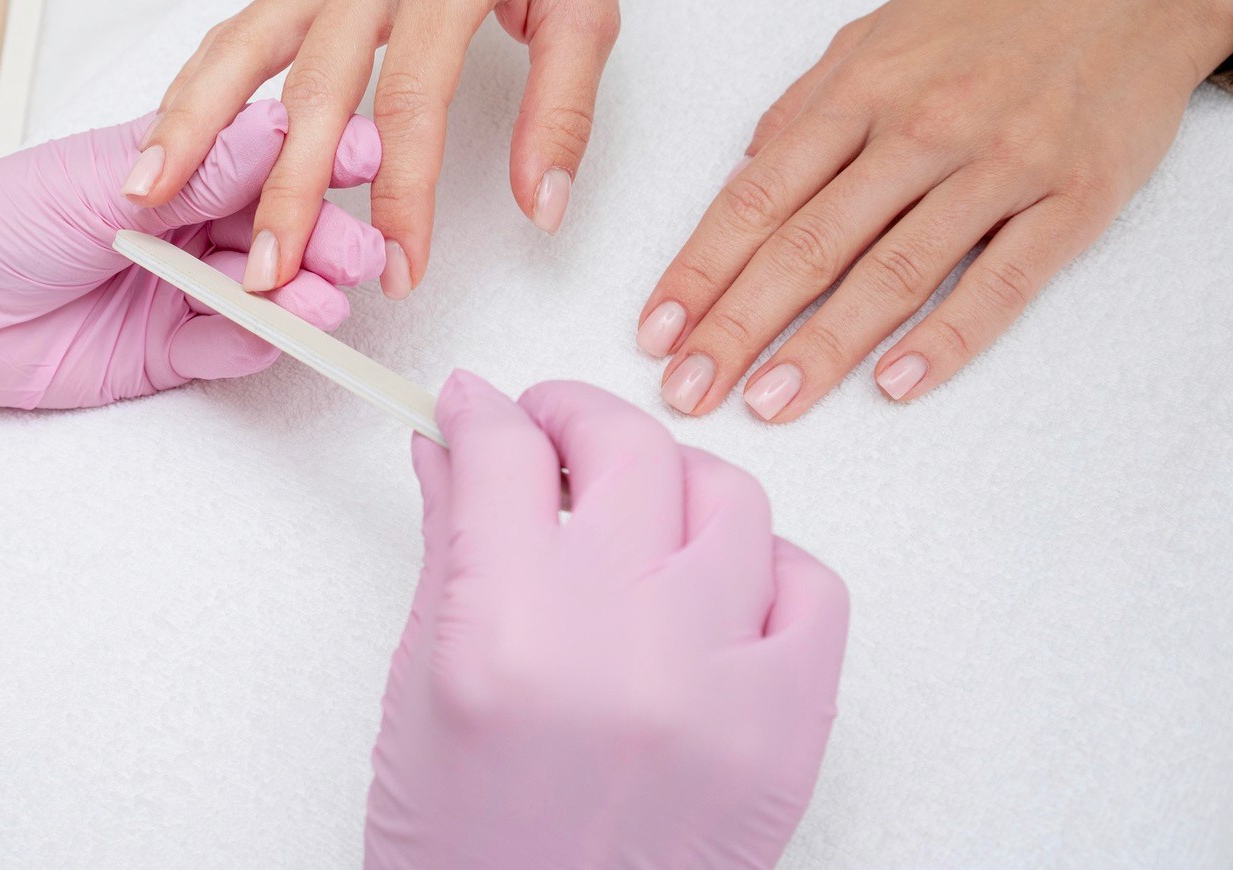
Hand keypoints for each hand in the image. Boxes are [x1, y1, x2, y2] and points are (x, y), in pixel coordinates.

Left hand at [0, 100, 384, 473]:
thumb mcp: (98, 183)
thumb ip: (198, 169)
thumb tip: (288, 129)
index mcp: (169, 164)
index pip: (261, 156)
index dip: (316, 158)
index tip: (369, 154)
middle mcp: (183, 224)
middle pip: (274, 228)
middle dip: (322, 236)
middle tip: (361, 250)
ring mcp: (175, 290)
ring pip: (259, 292)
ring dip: (299, 295)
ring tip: (329, 299)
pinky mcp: (162, 354)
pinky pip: (224, 349)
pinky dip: (256, 342)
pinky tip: (281, 332)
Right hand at [126, 0, 669, 298]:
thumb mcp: (589, 5)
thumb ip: (565, 111)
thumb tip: (542, 206)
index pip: (414, 98)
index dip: (403, 193)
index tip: (401, 267)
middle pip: (314, 87)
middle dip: (284, 189)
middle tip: (267, 273)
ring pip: (245, 49)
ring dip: (196, 128)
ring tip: (149, 196)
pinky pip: (238, 32)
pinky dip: (193, 86)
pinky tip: (161, 139)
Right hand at [365, 373, 847, 868]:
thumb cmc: (464, 849)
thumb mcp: (421, 689)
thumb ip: (449, 547)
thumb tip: (454, 447)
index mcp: (504, 637)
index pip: (502, 456)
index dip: (483, 410)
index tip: (475, 406)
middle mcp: (621, 646)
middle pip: (625, 448)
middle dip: (572, 418)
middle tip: (544, 436)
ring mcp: (720, 686)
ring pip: (728, 498)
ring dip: (669, 484)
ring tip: (632, 515)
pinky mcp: (788, 731)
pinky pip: (812, 590)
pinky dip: (764, 567)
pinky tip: (712, 585)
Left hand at [638, 0, 1232, 421]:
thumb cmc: (996, 10)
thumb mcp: (880, 31)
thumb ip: (809, 105)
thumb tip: (746, 175)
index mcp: (862, 88)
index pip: (759, 195)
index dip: (701, 269)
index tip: (656, 331)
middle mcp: (922, 127)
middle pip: (812, 243)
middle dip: (739, 324)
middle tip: (688, 391)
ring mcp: (1001, 165)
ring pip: (895, 271)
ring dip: (825, 345)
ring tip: (769, 402)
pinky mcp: (1075, 199)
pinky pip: (1003, 281)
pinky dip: (948, 336)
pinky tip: (895, 383)